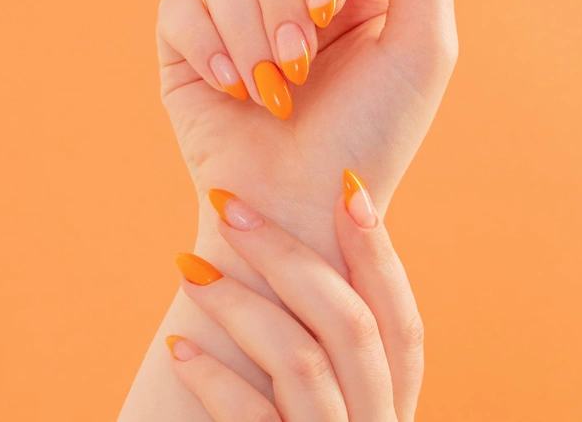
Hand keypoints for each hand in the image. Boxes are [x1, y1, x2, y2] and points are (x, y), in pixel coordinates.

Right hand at [156, 0, 456, 268]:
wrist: (301, 209)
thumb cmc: (369, 137)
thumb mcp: (423, 51)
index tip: (328, 10)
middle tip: (300, 65)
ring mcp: (243, 15)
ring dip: (249, 31)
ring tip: (272, 92)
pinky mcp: (193, 45)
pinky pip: (180, 6)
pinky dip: (205, 46)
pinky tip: (231, 90)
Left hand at [166, 170, 423, 421]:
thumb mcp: (334, 398)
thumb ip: (329, 348)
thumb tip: (294, 260)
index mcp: (393, 401)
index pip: (401, 322)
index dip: (378, 253)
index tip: (347, 183)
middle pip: (352, 325)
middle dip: (289, 257)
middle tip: (229, 206)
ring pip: (302, 361)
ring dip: (240, 305)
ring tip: (189, 269)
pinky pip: (252, 418)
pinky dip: (214, 378)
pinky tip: (179, 348)